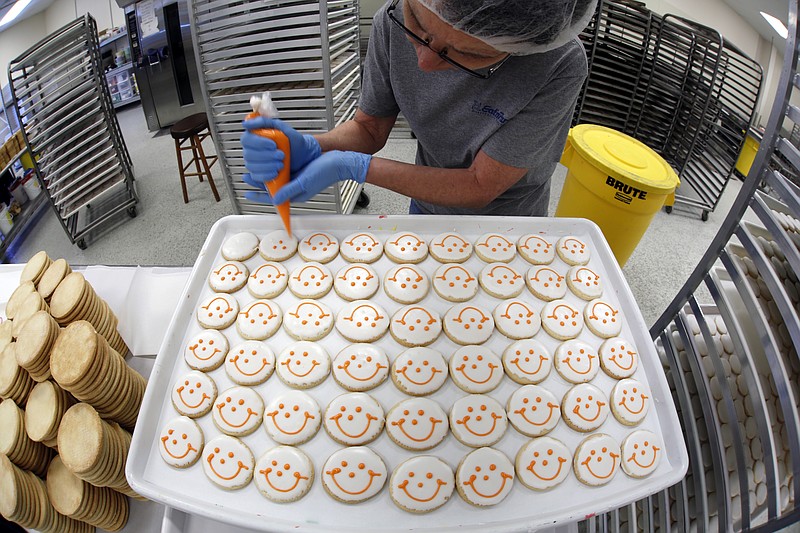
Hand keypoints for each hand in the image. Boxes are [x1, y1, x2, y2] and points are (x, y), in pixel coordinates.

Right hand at [241, 117, 320, 173]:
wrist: (303, 156)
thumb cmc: (293, 142)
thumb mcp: (282, 127)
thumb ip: (265, 121)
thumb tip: (248, 122)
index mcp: (255, 138)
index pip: (246, 140)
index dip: (259, 143)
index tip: (273, 144)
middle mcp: (252, 150)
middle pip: (248, 154)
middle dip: (267, 156)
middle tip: (281, 154)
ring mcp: (255, 163)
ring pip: (252, 166)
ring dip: (268, 166)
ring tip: (281, 164)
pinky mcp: (259, 174)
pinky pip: (256, 177)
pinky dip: (266, 175)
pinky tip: (275, 172)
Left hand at [244, 151, 370, 204]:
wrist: (338, 161)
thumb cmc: (326, 173)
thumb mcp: (304, 182)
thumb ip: (289, 191)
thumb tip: (274, 198)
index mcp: (297, 195)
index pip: (274, 199)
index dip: (259, 196)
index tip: (247, 193)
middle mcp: (295, 189)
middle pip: (273, 189)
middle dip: (260, 184)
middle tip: (247, 178)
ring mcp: (297, 180)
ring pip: (277, 180)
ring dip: (266, 176)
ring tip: (255, 171)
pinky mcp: (299, 172)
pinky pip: (284, 173)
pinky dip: (275, 169)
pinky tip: (269, 163)